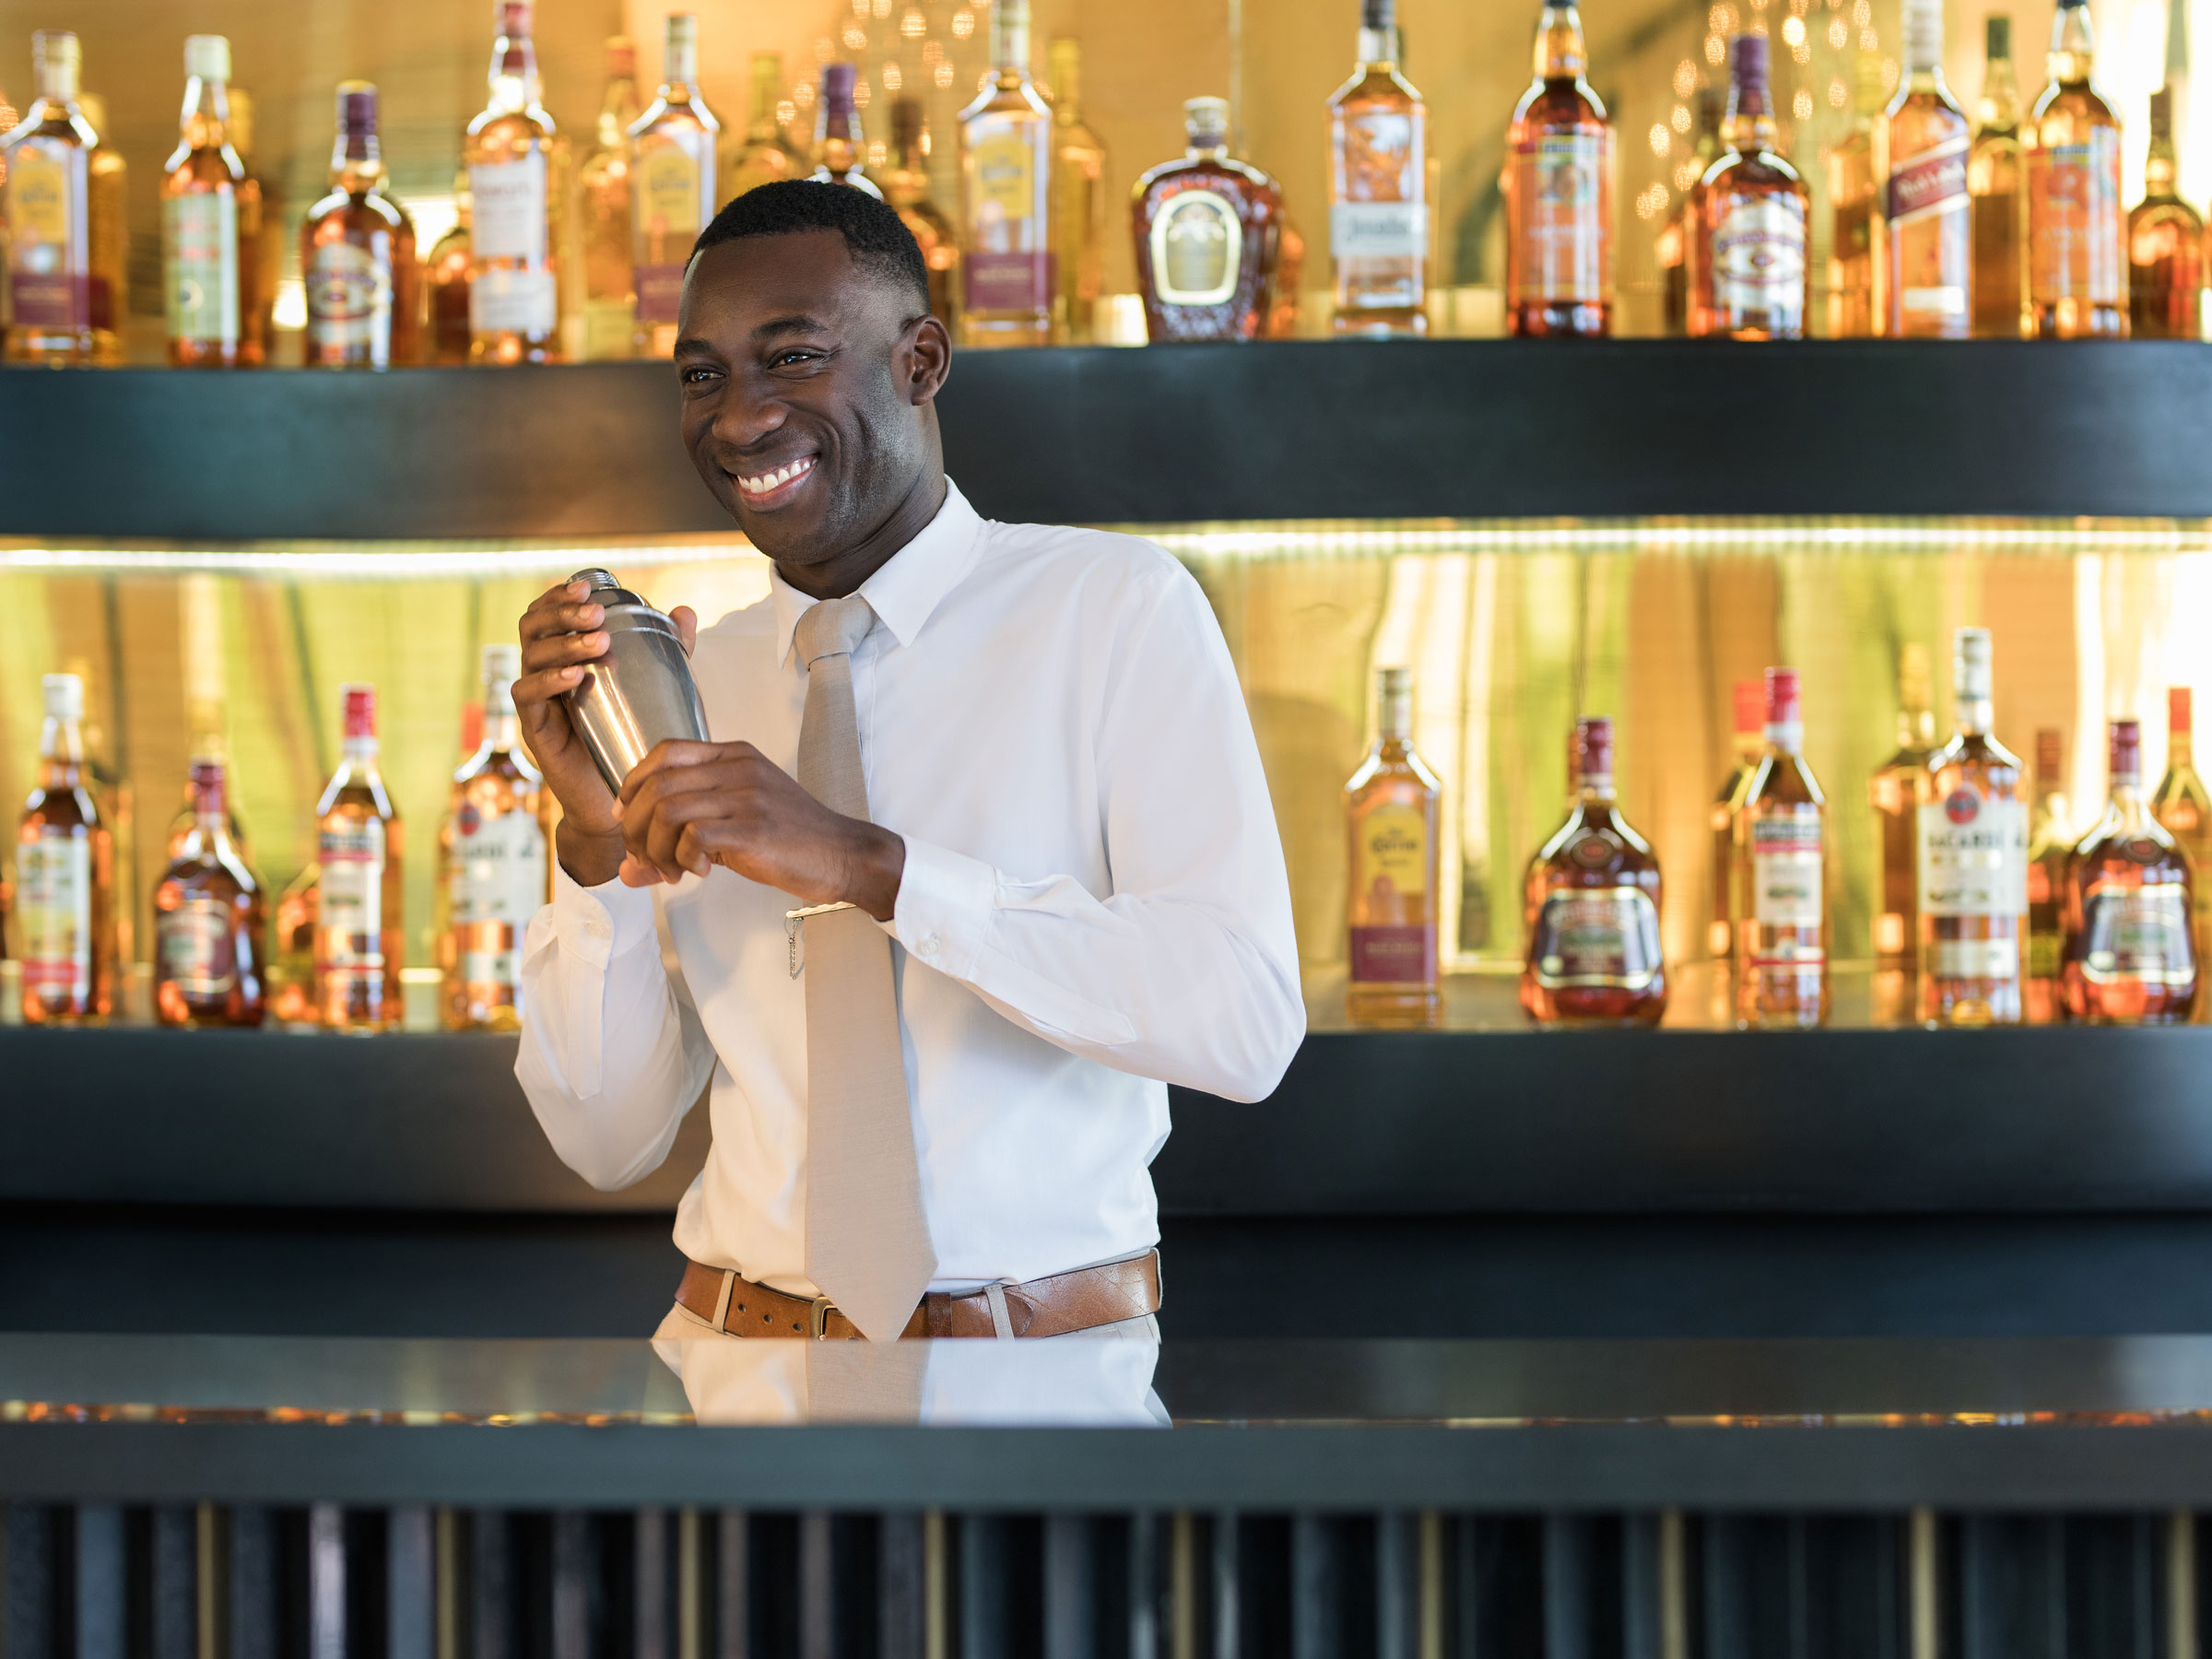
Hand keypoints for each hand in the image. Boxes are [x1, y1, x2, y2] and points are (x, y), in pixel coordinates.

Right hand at [516, 578, 697, 886]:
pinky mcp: (536, 730)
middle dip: (561, 613)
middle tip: (593, 613)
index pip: (549, 614)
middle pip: (533, 627)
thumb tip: (685, 612)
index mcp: (564, 656)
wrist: (616, 798)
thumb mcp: (654, 688)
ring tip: (598, 642)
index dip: (559, 596)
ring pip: (529, 657)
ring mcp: (537, 701)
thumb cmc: (631, 737)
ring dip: (562, 644)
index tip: (587, 588)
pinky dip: (548, 682)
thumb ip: (669, 651)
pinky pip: (526, 697)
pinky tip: (576, 676)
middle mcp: (544, 673)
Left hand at [612, 739, 905, 920]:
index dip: (632, 783)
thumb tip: (628, 871)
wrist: (843, 854)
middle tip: (645, 859)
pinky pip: (695, 836)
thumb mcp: (733, 824)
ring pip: (669, 811)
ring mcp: (748, 796)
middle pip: (657, 785)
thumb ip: (680, 838)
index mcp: (734, 756)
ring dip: (656, 850)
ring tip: (672, 871)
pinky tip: (700, 872)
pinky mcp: (755, 828)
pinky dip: (685, 859)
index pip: (664, 752)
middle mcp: (739, 768)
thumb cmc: (790, 838)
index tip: (625, 816)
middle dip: (636, 828)